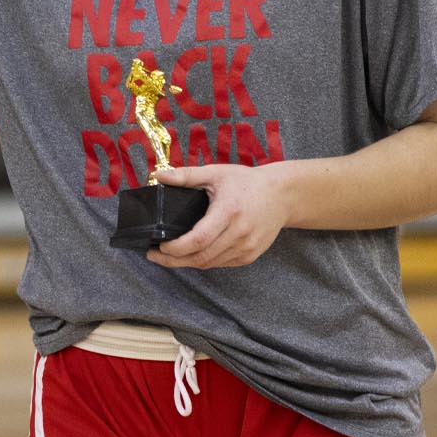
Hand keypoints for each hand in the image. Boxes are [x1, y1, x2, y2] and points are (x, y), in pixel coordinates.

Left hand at [146, 163, 293, 269]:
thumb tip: (159, 175)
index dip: (175, 248)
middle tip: (154, 255)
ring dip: (187, 263)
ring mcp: (247, 247)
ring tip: (168, 256)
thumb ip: (186, 175)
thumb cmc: (247, 182)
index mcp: (229, 212)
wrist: (282, 195)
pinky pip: (222, 264)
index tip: (157, 246)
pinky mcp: (251, 255)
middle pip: (201, 257)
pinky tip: (191, 255)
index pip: (198, 239)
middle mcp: (240, 234)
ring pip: (210, 264)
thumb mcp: (216, 173)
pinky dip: (204, 262)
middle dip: (174, 260)